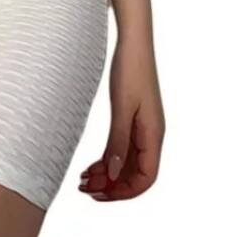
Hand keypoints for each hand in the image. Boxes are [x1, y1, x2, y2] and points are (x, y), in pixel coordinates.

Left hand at [78, 37, 163, 200]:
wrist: (133, 41)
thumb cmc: (131, 69)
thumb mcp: (122, 107)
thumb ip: (118, 142)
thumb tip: (112, 176)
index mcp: (154, 135)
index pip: (146, 179)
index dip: (124, 192)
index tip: (99, 194)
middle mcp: (151, 136)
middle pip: (134, 175)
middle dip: (111, 186)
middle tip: (83, 188)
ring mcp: (142, 129)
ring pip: (126, 165)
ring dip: (106, 176)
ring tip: (81, 180)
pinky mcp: (132, 120)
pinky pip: (121, 150)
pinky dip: (106, 161)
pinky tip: (89, 166)